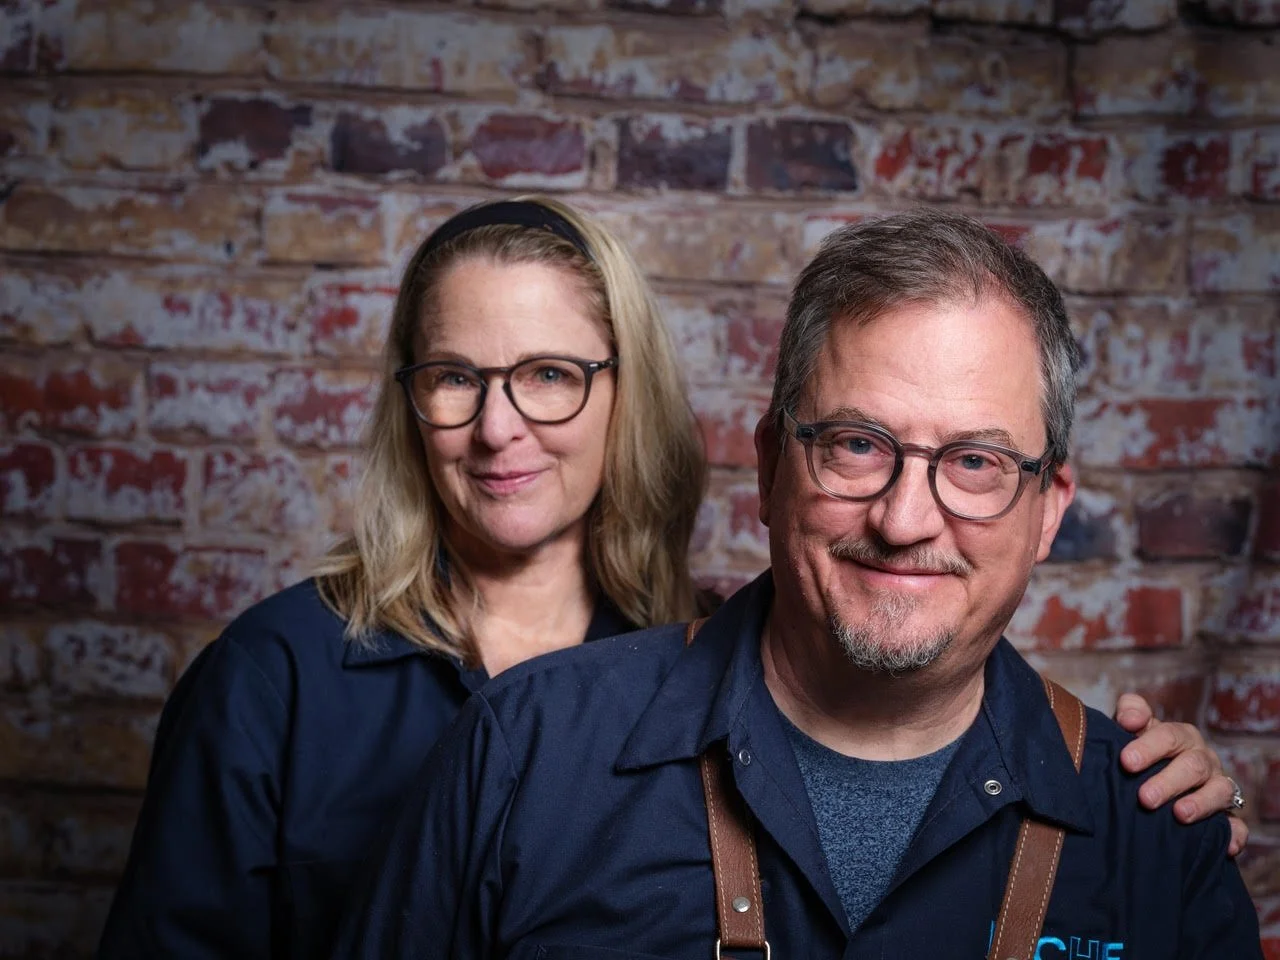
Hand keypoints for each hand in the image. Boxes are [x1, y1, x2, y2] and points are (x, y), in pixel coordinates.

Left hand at [1113, 693, 1247, 856]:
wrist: (1149, 778)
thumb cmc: (1139, 752)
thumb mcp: (1129, 728)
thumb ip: (1129, 714)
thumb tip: (1128, 718)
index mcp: (1181, 737)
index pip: (1169, 735)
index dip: (1148, 746)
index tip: (1126, 761)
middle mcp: (1202, 759)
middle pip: (1193, 765)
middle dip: (1169, 782)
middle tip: (1144, 798)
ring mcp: (1216, 786)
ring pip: (1219, 791)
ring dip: (1201, 804)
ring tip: (1179, 815)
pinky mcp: (1226, 815)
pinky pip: (1237, 825)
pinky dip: (1234, 833)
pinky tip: (1226, 844)